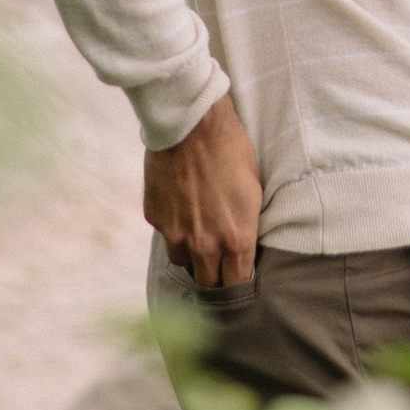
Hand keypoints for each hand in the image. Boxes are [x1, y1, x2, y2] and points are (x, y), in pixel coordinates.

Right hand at [145, 91, 263, 289]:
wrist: (192, 124)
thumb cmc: (231, 150)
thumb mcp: (253, 190)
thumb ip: (246, 227)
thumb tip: (242, 247)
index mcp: (236, 240)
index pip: (237, 285)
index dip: (238, 285)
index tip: (237, 280)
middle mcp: (204, 245)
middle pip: (207, 284)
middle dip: (213, 279)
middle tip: (217, 268)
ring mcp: (175, 234)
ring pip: (182, 261)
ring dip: (190, 253)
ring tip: (198, 230)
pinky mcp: (155, 219)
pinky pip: (165, 233)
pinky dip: (173, 225)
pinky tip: (180, 203)